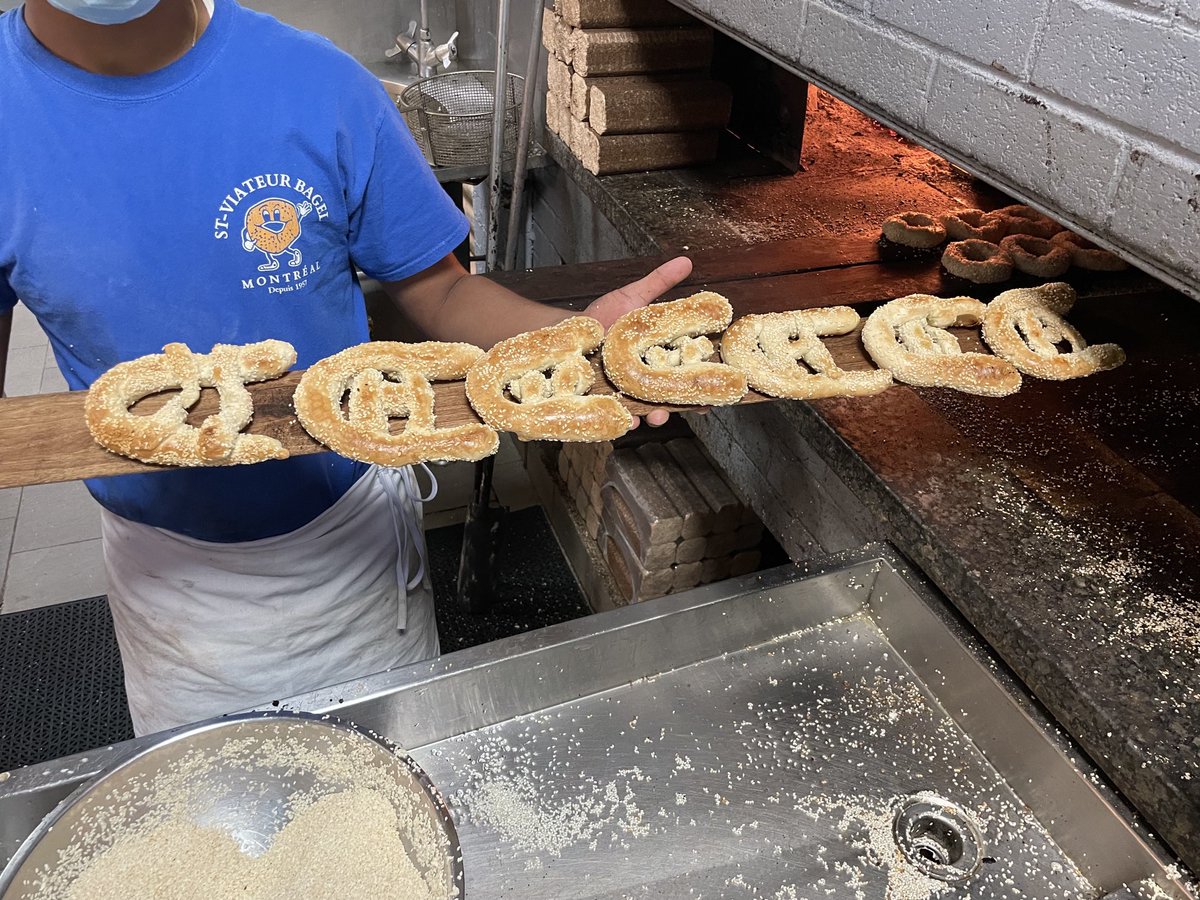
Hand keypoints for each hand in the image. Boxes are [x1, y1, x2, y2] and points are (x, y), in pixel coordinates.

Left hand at [583, 256, 692, 427]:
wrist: (568, 333)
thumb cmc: (603, 317)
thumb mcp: (632, 297)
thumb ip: (659, 283)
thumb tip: (686, 261)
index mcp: (660, 354)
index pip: (690, 368)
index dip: (706, 375)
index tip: (722, 380)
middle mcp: (649, 377)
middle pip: (674, 394)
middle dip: (687, 402)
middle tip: (698, 406)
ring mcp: (630, 392)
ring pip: (650, 410)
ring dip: (657, 415)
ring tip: (658, 415)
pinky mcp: (609, 402)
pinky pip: (620, 416)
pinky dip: (626, 420)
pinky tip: (629, 420)